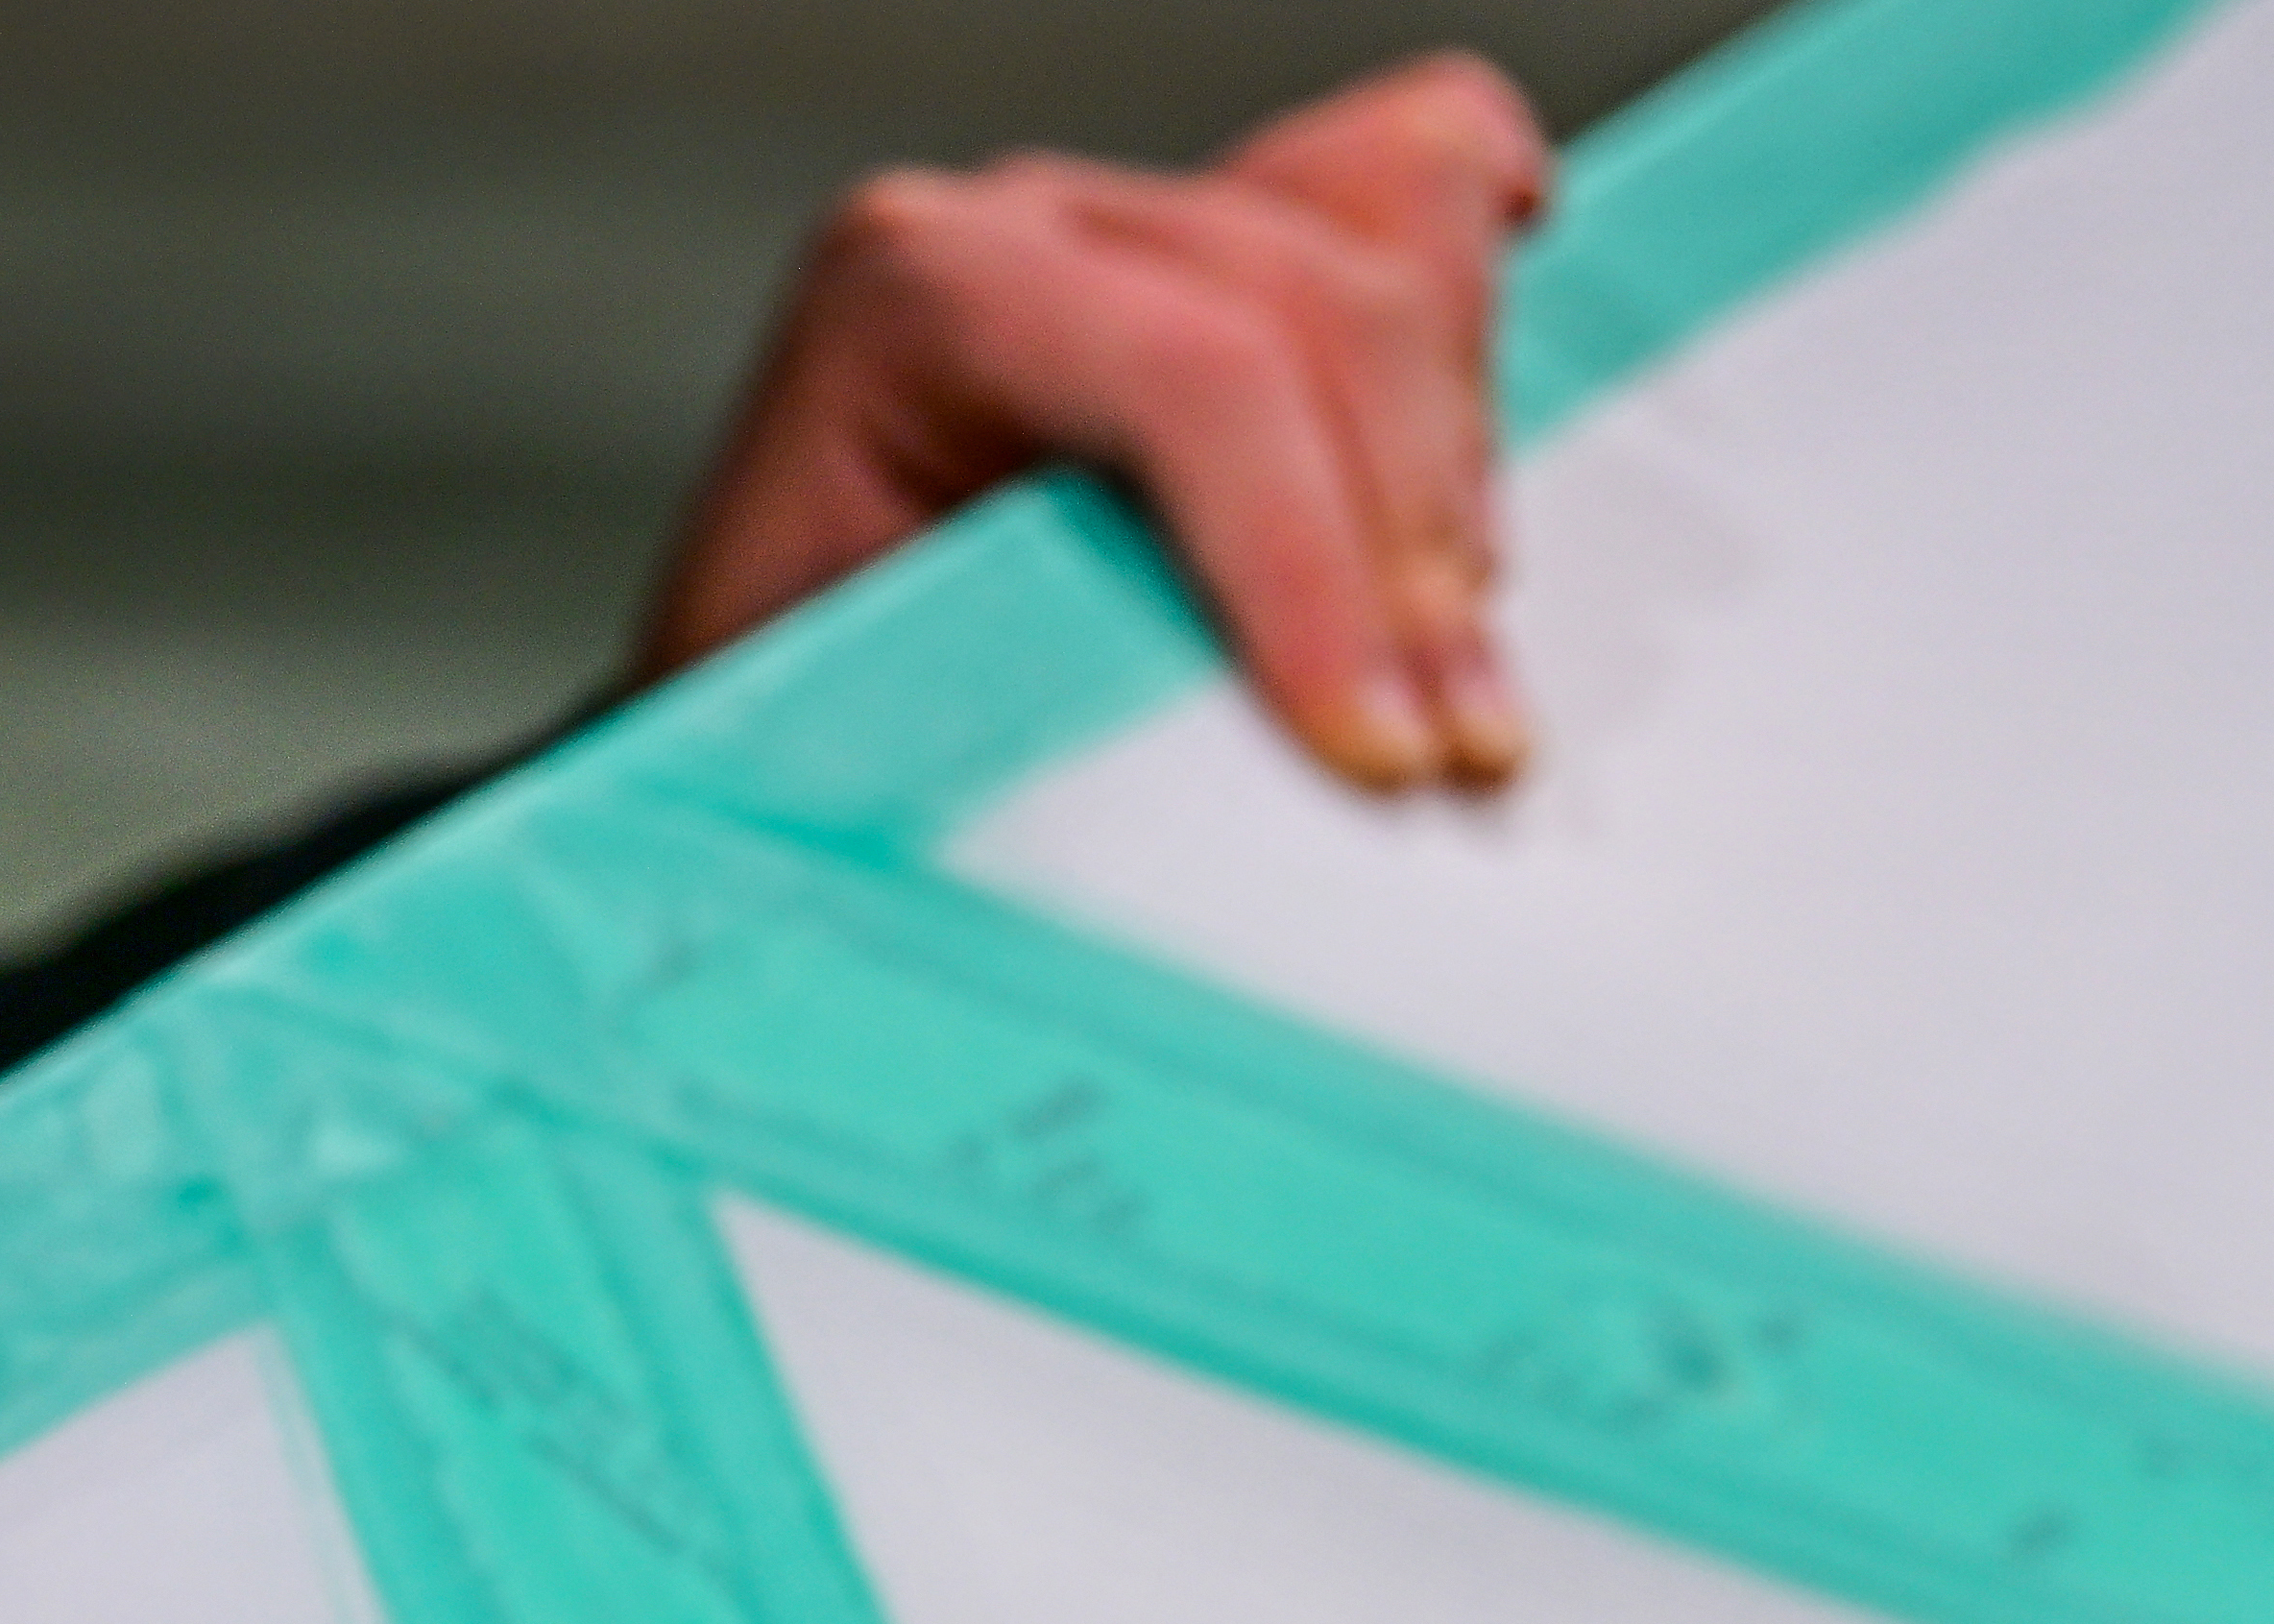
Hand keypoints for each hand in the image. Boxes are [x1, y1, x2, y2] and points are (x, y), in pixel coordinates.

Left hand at [635, 56, 1554, 790]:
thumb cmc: (786, 746)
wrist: (751, 732)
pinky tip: (1521, 247)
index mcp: (913, 298)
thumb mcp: (862, 738)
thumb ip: (1025, 710)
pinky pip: (1383, 181)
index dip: (1309, 563)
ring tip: (1467, 683)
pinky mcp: (1208, 270)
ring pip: (1382, 268)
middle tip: (1451, 754)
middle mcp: (1025, 227)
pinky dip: (1464, 237)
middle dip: (1406, 553)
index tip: (1375, 750)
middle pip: (1315, 312)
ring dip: (1456, 486)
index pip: (1187, 373)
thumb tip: (1227, 791)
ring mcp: (1127, 232)